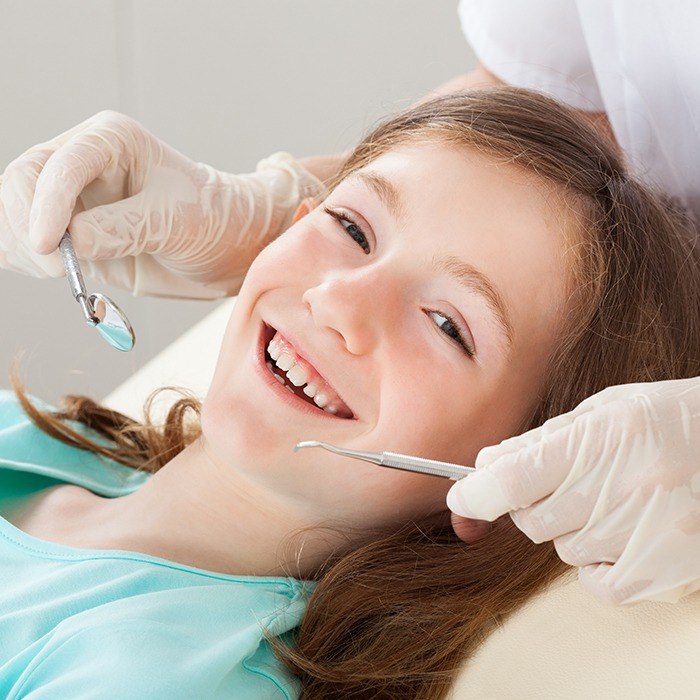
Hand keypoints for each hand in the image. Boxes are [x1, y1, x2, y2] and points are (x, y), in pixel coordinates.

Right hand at [0, 110, 325, 297]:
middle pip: (23, 181)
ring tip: (63, 273)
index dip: (46, 205)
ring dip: (23, 245)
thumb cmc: (212, 220)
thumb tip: (68, 243)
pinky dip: (25, 258)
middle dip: (28, 226)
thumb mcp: (175, 221)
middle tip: (58, 268)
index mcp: (111, 141)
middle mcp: (83, 161)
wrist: (226, 247)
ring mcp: (72, 197)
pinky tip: (55, 272)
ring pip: (15, 211)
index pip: (61, 164)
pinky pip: (25, 240)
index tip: (49, 247)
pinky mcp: (69, 231)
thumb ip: (122, 228)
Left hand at [447, 377, 699, 604]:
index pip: (510, 481)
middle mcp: (619, 492)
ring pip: (561, 548)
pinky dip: (596, 562)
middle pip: (530, 518)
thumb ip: (541, 441)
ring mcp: (642, 537)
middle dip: (532, 501)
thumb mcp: (604, 411)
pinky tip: (623, 532)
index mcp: (600, 441)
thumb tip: (486, 464)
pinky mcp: (661, 574)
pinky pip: (594, 582)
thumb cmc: (669, 419)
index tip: (461, 495)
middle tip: (568, 480)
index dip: (474, 493)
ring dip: (570, 527)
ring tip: (614, 498)